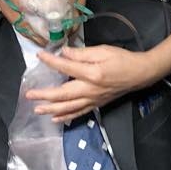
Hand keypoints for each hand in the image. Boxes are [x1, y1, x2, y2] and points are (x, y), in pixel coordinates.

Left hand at [27, 45, 158, 122]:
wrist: (140, 74)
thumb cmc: (122, 59)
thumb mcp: (103, 51)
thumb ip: (82, 53)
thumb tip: (64, 53)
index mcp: (92, 74)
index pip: (66, 68)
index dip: (51, 62)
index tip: (39, 56)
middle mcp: (91, 90)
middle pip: (63, 95)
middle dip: (45, 96)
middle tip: (29, 95)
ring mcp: (93, 100)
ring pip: (69, 107)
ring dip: (51, 109)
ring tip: (37, 110)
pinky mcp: (97, 105)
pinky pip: (79, 113)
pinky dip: (66, 117)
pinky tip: (56, 119)